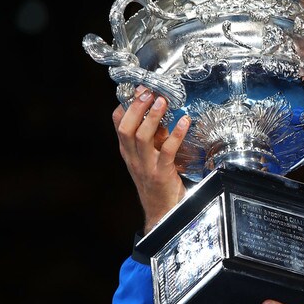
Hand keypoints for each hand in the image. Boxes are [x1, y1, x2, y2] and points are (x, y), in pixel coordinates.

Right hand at [112, 87, 189, 233]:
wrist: (162, 214)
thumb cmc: (157, 183)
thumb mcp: (149, 158)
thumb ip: (152, 139)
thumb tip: (159, 114)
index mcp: (128, 152)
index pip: (118, 124)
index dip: (126, 105)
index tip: (137, 89)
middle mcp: (133, 158)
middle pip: (126, 128)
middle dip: (137, 107)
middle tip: (149, 92)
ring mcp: (146, 166)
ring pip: (143, 137)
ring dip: (153, 117)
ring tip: (163, 101)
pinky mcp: (162, 174)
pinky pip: (167, 150)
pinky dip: (176, 134)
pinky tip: (184, 122)